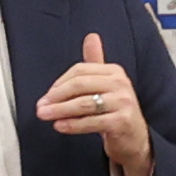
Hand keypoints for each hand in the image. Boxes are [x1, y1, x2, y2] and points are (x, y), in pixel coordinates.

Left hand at [36, 33, 152, 175]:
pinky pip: (91, 122)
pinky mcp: (122, 121)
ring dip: (60, 110)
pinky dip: (73, 125)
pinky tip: (60, 126)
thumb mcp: (106, 84)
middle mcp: (121, 84)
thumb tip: (91, 37)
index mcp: (114, 71)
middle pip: (80, 85)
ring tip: (45, 116)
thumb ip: (96, 62)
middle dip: (56, 96)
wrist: (134, 138)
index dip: (60, 83)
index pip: (80, 71)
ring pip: (84, 104)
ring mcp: (123, 103)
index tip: (47, 95)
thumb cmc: (115, 111)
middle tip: (41, 107)